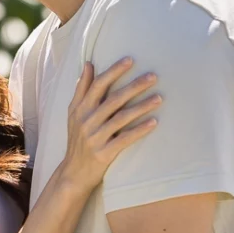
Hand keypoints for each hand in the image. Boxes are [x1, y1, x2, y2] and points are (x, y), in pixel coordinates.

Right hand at [62, 58, 159, 190]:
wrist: (73, 172)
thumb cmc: (77, 139)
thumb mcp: (74, 113)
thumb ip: (82, 89)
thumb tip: (89, 64)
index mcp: (80, 109)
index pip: (98, 85)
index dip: (114, 71)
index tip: (130, 60)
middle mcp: (86, 121)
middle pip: (113, 100)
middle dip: (134, 86)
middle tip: (153, 76)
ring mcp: (95, 138)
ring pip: (121, 118)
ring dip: (142, 107)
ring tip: (160, 98)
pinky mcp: (104, 153)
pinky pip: (125, 139)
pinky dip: (139, 130)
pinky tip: (154, 123)